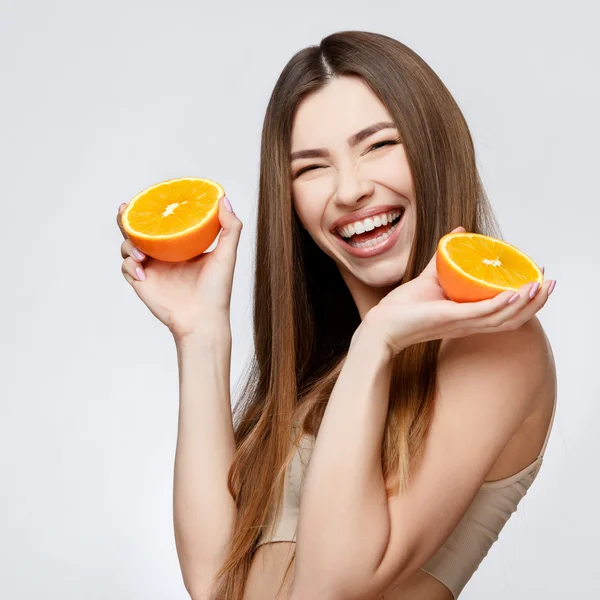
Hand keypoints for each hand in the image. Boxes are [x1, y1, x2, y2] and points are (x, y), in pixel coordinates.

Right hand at [117, 196, 242, 340]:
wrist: (203, 320)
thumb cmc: (217, 291)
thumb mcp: (227, 255)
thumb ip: (230, 228)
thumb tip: (224, 199)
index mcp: (180, 246)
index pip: (163, 224)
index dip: (152, 210)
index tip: (149, 197)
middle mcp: (164, 255)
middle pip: (139, 231)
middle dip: (128, 219)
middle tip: (126, 210)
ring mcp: (151, 268)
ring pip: (128, 247)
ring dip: (129, 244)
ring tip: (142, 253)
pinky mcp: (142, 283)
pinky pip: (126, 267)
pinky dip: (129, 265)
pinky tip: (142, 270)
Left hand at [362, 227, 554, 355]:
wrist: (382, 324)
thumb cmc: (403, 308)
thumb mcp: (430, 278)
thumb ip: (445, 257)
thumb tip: (459, 232)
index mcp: (469, 317)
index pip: (506, 312)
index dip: (526, 298)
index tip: (539, 278)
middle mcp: (470, 324)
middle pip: (514, 317)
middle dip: (537, 301)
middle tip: (551, 281)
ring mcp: (463, 323)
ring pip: (506, 317)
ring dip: (528, 302)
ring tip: (543, 285)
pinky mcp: (453, 319)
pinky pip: (485, 313)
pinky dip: (503, 304)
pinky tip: (517, 292)